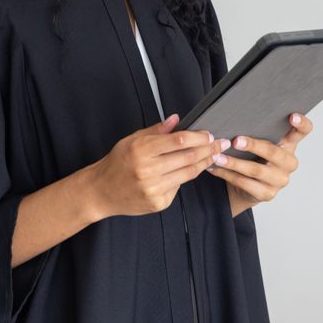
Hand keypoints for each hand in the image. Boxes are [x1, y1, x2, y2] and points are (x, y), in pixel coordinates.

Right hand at [92, 113, 218, 217]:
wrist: (101, 192)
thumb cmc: (117, 163)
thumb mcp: (131, 140)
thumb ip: (156, 131)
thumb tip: (176, 119)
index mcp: (141, 150)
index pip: (178, 141)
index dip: (197, 137)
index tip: (208, 134)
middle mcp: (147, 170)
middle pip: (188, 157)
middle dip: (208, 149)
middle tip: (221, 144)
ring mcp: (153, 189)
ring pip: (188, 173)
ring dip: (204, 163)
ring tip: (214, 155)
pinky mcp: (158, 203)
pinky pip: (179, 187)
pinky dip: (186, 177)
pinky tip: (190, 170)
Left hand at [207, 112, 312, 214]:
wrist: (246, 187)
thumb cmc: (252, 157)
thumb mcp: (257, 143)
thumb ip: (255, 132)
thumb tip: (232, 118)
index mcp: (288, 145)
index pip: (303, 131)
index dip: (301, 123)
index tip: (292, 116)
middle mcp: (288, 162)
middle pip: (273, 152)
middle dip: (253, 145)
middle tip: (235, 140)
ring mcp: (280, 180)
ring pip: (256, 170)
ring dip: (234, 163)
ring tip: (218, 157)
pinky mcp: (268, 193)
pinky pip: (245, 183)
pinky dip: (227, 175)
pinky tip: (215, 168)